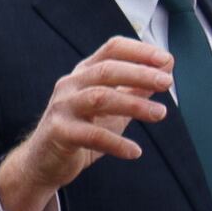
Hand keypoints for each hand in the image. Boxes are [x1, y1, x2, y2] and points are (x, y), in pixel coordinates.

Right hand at [0, 35, 179, 210]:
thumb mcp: (113, 107)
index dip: (140, 51)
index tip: (166, 60)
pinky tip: (135, 151)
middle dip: (140, 74)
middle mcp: (71, 84)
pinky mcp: (59, 132)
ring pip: (100, 98)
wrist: (44, 161)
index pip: (112, 49)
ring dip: (133, 104)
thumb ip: (136, 89)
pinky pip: (92, 135)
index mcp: (84, 72)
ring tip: (160, 114)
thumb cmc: (82, 130)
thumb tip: (167, 70)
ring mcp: (62, 107)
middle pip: (107, 70)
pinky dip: (116, 143)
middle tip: (167, 83)